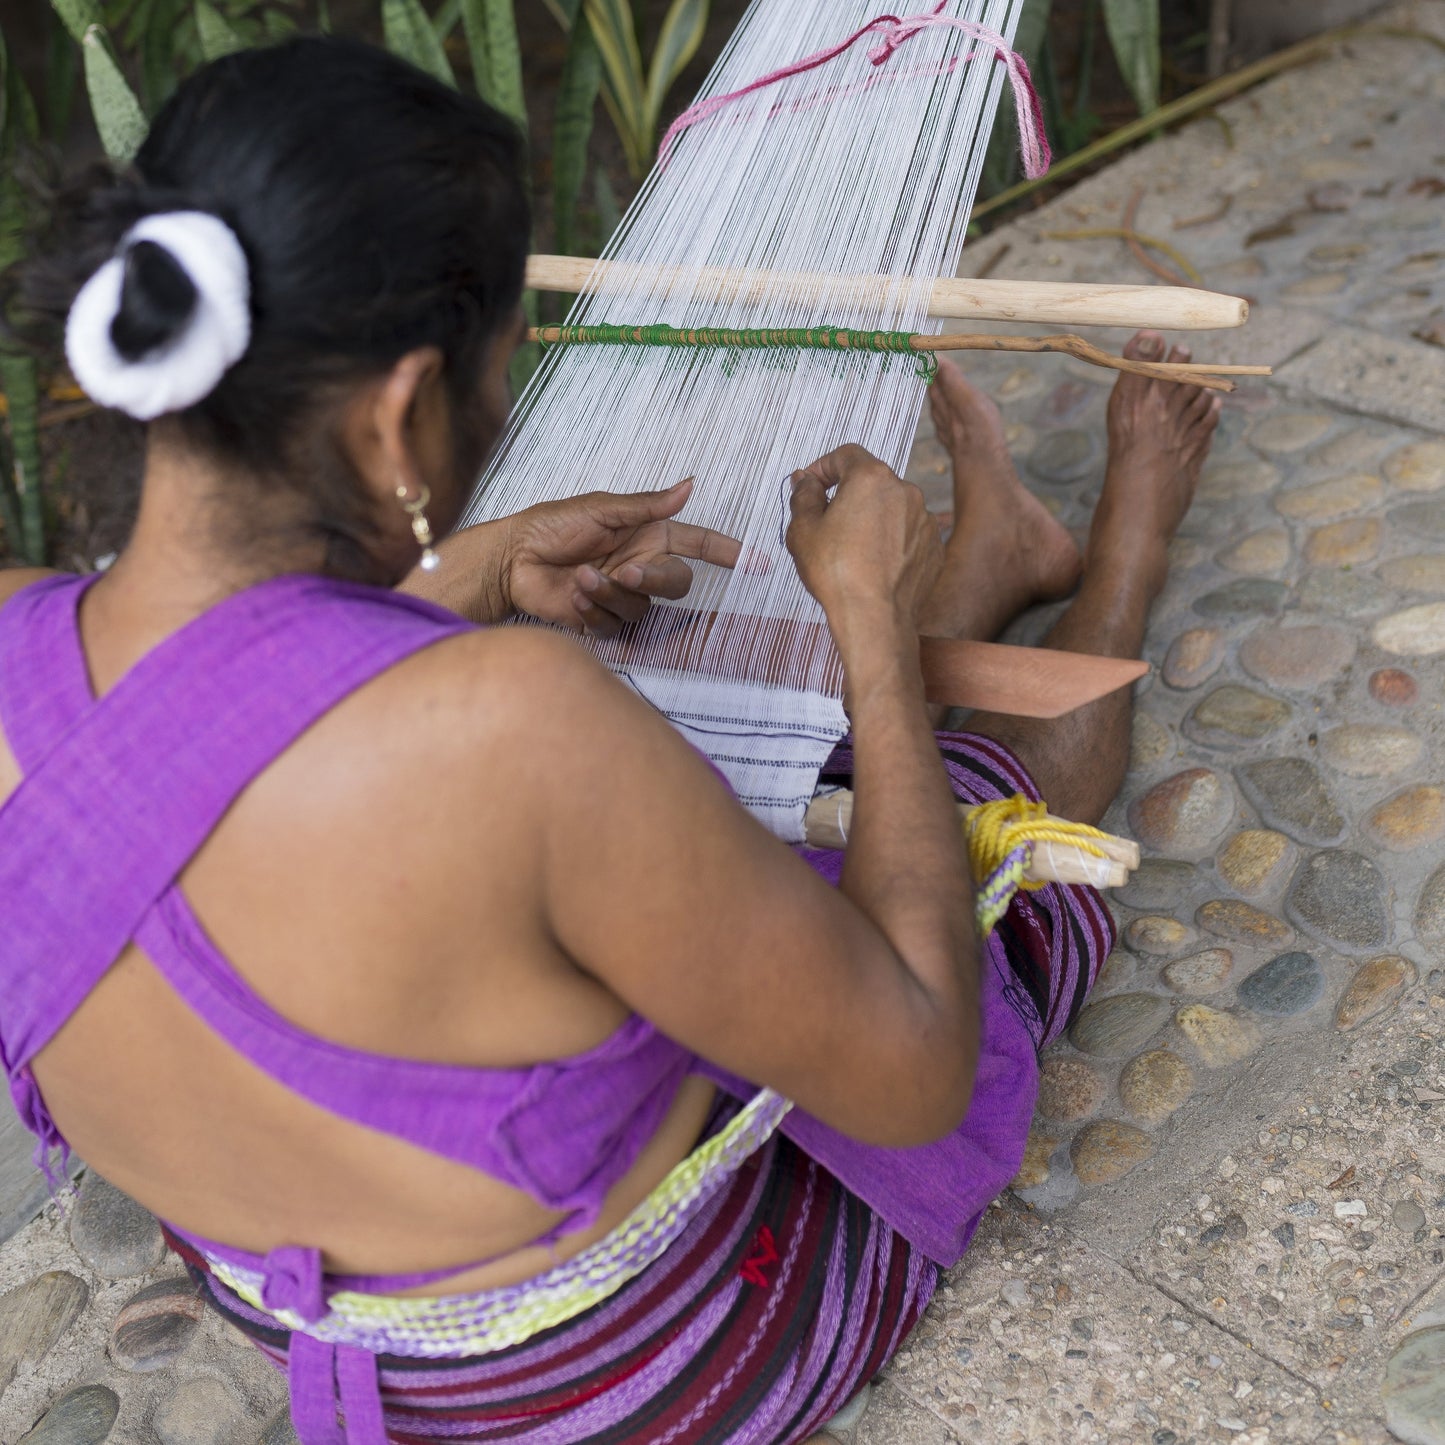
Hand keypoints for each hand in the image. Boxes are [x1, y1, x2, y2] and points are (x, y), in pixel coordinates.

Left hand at [502, 479, 741, 636]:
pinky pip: (614, 625)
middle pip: (678, 584)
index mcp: (647, 536)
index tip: (756, 563)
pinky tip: (572, 595)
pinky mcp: (600, 618)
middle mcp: (641, 566)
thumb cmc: (551, 525)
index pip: (697, 544)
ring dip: (610, 593)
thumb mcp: (601, 509)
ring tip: (580, 577)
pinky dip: (593, 609)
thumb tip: (689, 486)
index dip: (726, 553)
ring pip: (643, 608)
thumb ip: (647, 506)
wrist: (513, 558)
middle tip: (625, 572)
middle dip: (655, 580)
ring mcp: (622, 595)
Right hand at [785, 446, 943, 649]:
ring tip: (850, 549)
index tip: (810, 486)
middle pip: (870, 481)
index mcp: (872, 478)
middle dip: (847, 495)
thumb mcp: (803, 530)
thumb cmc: (837, 573)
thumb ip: (803, 495)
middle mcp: (905, 490)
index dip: (823, 467)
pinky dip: (890, 541)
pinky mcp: (933, 546)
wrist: (875, 618)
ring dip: (871, 519)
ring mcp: (924, 519)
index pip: (845, 454)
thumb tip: (805, 481)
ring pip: (890, 508)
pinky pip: (907, 534)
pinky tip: (873, 564)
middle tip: (825, 521)